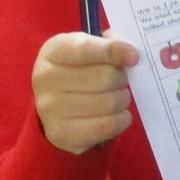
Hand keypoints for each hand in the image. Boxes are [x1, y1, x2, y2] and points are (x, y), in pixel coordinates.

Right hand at [32, 33, 138, 155]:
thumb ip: (108, 45)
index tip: (134, 57)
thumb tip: (130, 55)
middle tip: (121, 80)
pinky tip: (119, 115)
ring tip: (119, 97)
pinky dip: (121, 120)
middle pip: (104, 78)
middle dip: (121, 79)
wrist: (53, 101)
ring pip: (108, 103)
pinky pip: (104, 127)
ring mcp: (50, 109)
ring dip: (122, 99)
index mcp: (53, 51)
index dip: (114, 51)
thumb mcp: (87, 46)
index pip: (86, 49)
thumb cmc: (77, 68)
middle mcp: (45, 79)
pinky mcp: (60, 134)